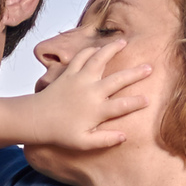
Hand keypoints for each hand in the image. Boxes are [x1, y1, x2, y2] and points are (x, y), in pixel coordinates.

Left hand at [17, 32, 152, 156]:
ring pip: (99, 60)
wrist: (36, 119)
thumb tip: (125, 136)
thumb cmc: (60, 133)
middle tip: (149, 67)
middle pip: (118, 80)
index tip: (148, 99)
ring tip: (124, 43)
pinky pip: (81, 57)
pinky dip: (90, 50)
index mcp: (96, 110)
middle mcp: (91, 92)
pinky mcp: (68, 73)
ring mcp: (80, 80)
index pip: (122, 106)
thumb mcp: (84, 143)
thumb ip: (105, 140)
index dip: (137, 102)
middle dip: (136, 73)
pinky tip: (98, 48)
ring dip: (112, 50)